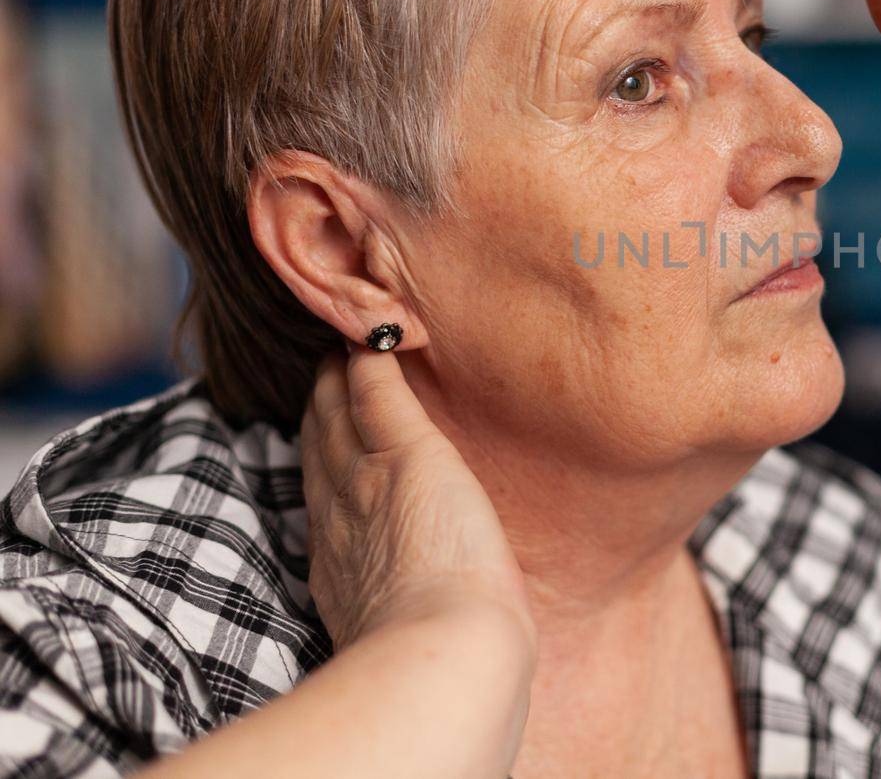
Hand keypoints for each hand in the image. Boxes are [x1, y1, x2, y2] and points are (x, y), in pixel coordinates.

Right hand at [300, 346, 535, 661]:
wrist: (446, 650)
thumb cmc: (444, 656)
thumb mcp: (407, 627)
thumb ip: (403, 606)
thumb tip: (421, 615)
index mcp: (343, 566)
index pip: (326, 498)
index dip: (323, 464)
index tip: (321, 438)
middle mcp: (343, 518)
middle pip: (321, 449)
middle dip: (319, 411)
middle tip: (320, 371)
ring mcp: (369, 483)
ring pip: (340, 416)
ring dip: (337, 379)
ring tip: (340, 345)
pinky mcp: (409, 455)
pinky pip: (379, 394)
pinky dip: (373, 363)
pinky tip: (374, 338)